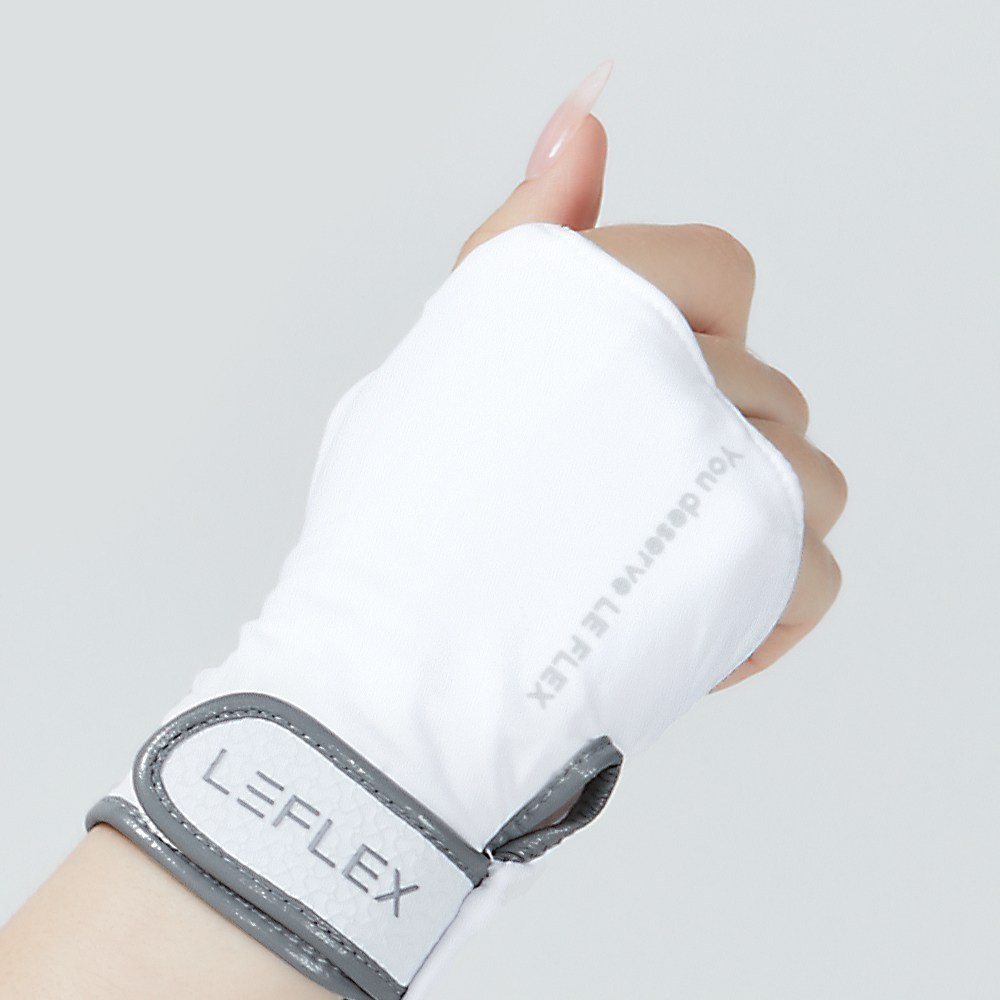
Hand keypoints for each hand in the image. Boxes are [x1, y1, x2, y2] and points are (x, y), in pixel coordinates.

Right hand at [455, 110, 845, 691]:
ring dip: (738, 522)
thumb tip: (584, 120)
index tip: (616, 399)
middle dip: (696, 440)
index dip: (675, 336)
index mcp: (604, 296)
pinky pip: (814, 574)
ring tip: (639, 562)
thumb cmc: (404, 516)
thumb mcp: (458, 338)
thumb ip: (534, 227)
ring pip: (806, 477)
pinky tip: (675, 615)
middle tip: (598, 499)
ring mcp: (737, 467)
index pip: (719, 271)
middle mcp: (685, 365)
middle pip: (765, 388)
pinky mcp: (766, 570)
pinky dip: (759, 606)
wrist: (400, 664)